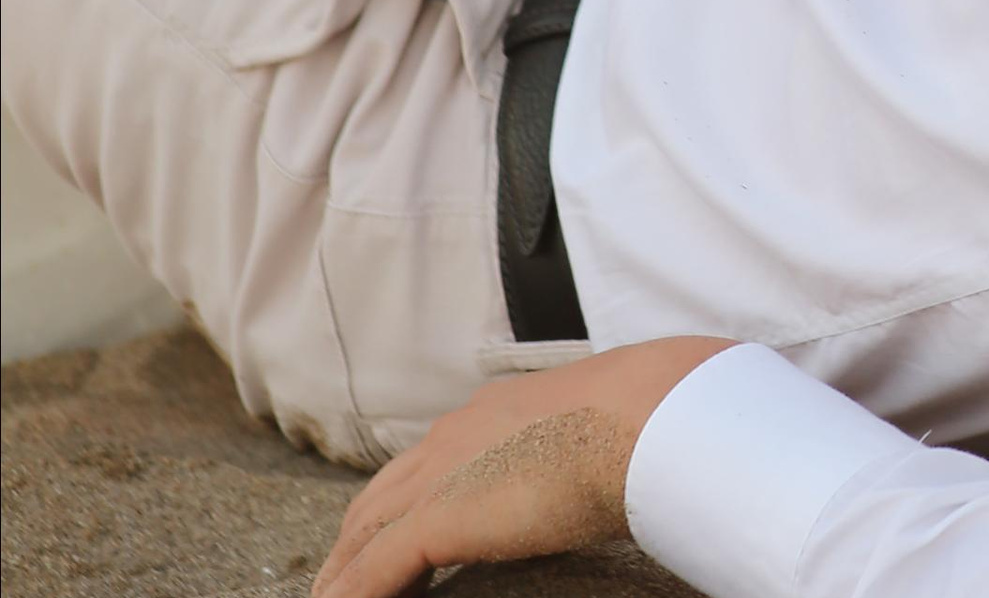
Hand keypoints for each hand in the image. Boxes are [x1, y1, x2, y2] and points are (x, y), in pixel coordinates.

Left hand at [311, 338, 731, 597]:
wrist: (647, 415)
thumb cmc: (648, 416)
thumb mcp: (602, 426)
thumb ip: (580, 443)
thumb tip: (608, 458)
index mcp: (494, 410)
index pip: (430, 459)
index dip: (404, 497)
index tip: (394, 528)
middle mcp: (456, 434)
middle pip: (382, 494)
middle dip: (356, 537)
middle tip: (340, 578)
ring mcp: (442, 474)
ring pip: (366, 532)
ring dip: (343, 572)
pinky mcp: (436, 520)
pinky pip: (373, 573)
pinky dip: (350, 595)